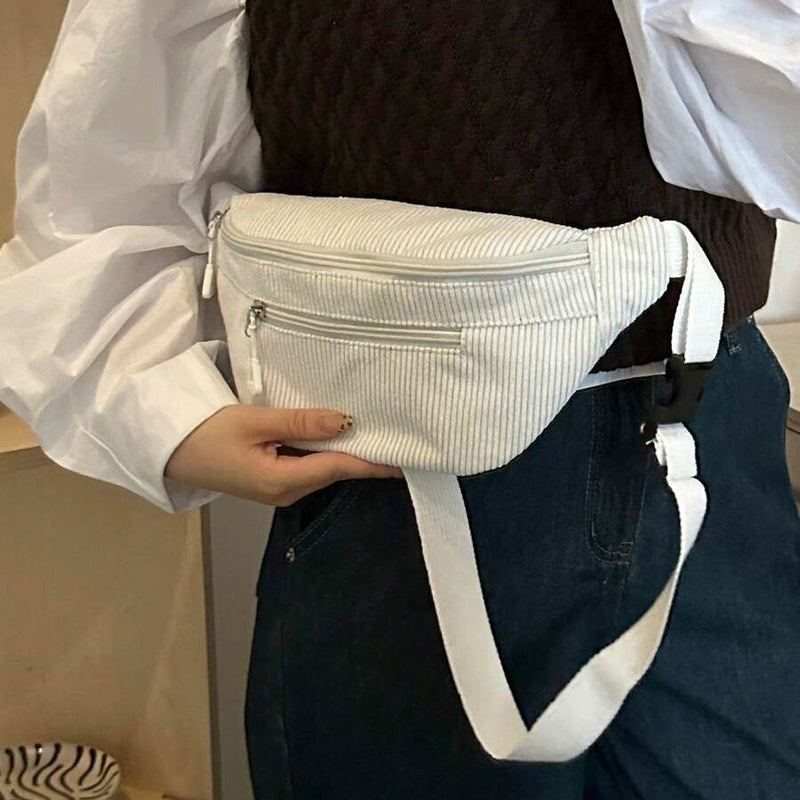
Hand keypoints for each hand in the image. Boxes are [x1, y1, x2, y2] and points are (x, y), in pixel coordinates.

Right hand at [164, 404, 403, 506]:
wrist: (169, 449)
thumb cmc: (207, 433)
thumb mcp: (255, 422)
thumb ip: (301, 422)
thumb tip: (345, 422)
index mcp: (284, 481)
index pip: (340, 468)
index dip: (374, 462)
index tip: (405, 458)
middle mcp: (287, 492)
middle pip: (334, 471)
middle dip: (364, 455)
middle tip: (396, 433)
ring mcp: (279, 490)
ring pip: (322, 469)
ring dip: (344, 452)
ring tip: (374, 430)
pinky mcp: (271, 482)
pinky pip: (307, 467)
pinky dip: (323, 451)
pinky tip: (334, 434)